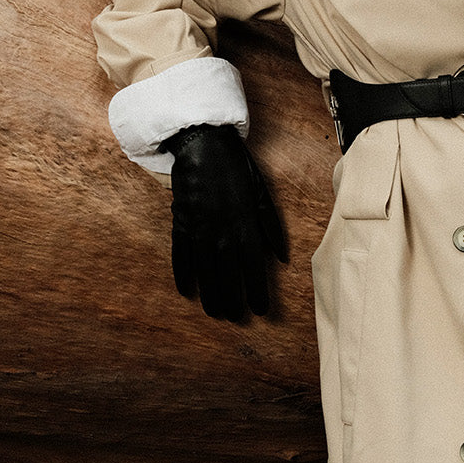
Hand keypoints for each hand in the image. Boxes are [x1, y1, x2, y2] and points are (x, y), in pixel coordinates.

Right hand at [161, 123, 286, 320]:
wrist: (203, 144)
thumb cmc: (236, 167)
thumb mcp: (262, 193)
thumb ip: (271, 226)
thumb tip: (282, 256)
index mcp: (246, 225)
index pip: (254, 267)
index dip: (257, 291)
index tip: (261, 310)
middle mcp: (222, 231)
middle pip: (228, 275)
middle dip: (233, 299)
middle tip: (236, 318)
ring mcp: (199, 228)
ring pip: (205, 270)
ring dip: (210, 293)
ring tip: (214, 312)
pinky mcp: (181, 221)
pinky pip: (181, 254)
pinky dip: (182, 273)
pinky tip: (186, 290)